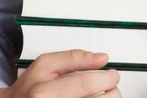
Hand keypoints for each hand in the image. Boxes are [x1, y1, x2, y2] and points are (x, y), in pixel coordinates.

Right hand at [0, 49, 120, 97]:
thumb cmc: (29, 89)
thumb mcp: (45, 65)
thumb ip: (74, 58)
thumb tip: (101, 58)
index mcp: (45, 93)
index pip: (87, 85)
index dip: (106, 77)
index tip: (113, 74)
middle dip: (112, 92)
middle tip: (111, 85)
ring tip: (104, 94)